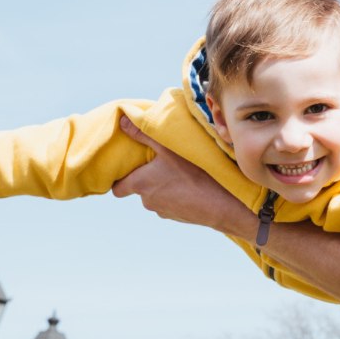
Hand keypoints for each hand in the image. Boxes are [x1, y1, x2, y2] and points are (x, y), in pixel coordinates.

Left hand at [112, 115, 252, 236]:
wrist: (222, 205)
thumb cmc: (194, 174)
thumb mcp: (168, 148)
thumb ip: (143, 134)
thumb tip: (123, 121)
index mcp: (140, 184)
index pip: (117, 189)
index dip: (121, 179)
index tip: (130, 168)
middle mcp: (148, 201)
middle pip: (140, 189)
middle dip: (147, 178)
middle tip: (161, 163)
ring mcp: (164, 212)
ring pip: (157, 197)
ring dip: (164, 186)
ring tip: (181, 173)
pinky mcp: (179, 218)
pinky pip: (172, 204)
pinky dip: (178, 196)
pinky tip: (193, 186)